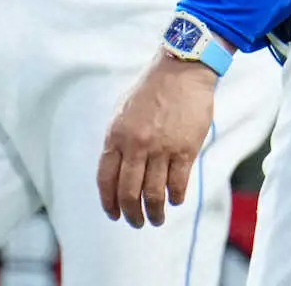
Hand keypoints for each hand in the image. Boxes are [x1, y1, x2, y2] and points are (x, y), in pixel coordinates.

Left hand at [97, 51, 216, 228]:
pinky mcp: (185, 149)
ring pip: (153, 195)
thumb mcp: (123, 110)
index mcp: (116, 134)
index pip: (106, 180)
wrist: (182, 68)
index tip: (114, 214)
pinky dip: (175, 198)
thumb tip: (115, 171)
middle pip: (129, 193)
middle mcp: (136, 144)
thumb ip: (118, 139)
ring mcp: (161, 148)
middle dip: (131, 215)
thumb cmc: (152, 88)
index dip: (109, 203)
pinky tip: (175, 200)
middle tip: (137, 223)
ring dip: (154, 214)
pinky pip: (177, 185)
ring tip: (156, 219)